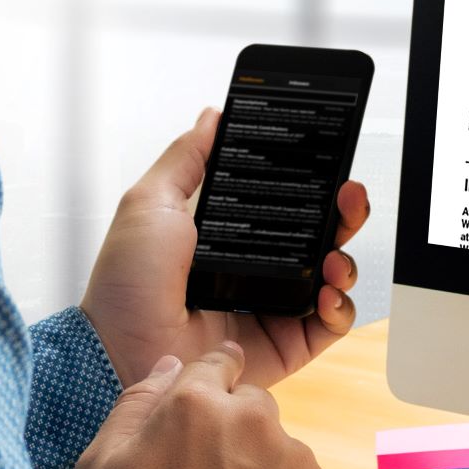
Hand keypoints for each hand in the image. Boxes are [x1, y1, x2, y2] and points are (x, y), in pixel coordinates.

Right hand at [73, 344, 347, 468]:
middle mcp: (256, 421)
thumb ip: (137, 404)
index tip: (209, 405)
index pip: (218, 364)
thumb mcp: (100, 467)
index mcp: (198, 404)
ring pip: (281, 454)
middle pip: (252, 409)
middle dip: (233, 435)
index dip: (211, 384)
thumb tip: (171, 365)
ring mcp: (298, 461)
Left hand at [81, 107, 371, 387]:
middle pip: (322, 234)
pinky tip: (327, 296)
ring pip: (335, 276)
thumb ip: (186, 158)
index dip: (315, 183)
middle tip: (348, 199)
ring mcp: (276, 307)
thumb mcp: (150, 204)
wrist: (120, 351)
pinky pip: (333, 324)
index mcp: (233, 235)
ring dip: (346, 260)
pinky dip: (342, 307)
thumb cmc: (126, 285)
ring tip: (333, 258)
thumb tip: (213, 117)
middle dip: (344, 213)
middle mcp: (260, 268)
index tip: (328, 163)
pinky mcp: (287, 343)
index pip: (289, 203)